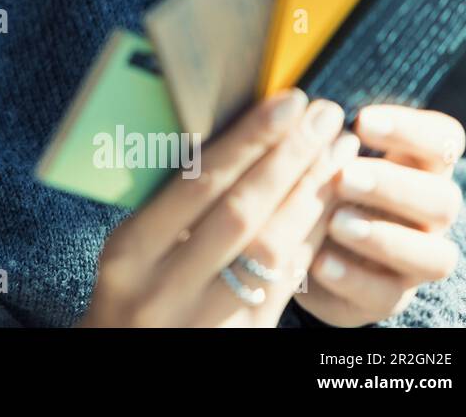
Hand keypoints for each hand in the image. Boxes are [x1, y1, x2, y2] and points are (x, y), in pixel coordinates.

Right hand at [79, 89, 357, 326]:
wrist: (127, 362)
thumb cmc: (127, 294)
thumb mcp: (127, 254)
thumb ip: (165, 210)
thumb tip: (223, 138)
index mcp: (129, 254)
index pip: (196, 185)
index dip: (246, 141)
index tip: (284, 102)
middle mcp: (165, 286)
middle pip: (241, 211)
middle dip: (288, 156)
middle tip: (323, 113)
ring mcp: (206, 317)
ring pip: (272, 246)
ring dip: (311, 191)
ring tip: (338, 148)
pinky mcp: (244, 336)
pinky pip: (286, 279)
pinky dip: (311, 234)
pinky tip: (331, 200)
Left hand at [293, 105, 464, 326]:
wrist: (299, 247)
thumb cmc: (312, 181)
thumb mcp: (314, 155)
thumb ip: (318, 135)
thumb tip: (304, 111)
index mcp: (416, 165)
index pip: (443, 140)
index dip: (411, 129)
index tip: (362, 120)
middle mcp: (428, 213)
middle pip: (443, 198)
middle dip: (394, 185)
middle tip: (344, 175)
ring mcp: (414, 259)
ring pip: (433, 255)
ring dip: (384, 236)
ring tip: (336, 222)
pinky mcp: (389, 297)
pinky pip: (387, 294)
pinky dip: (353, 278)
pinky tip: (318, 261)